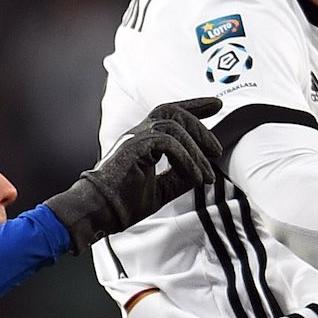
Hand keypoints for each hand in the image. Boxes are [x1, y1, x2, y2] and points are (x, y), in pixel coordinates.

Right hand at [43, 99, 222, 251]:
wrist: (99, 212)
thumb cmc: (124, 203)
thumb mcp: (162, 189)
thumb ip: (181, 177)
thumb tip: (203, 173)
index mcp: (143, 141)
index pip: (170, 115)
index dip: (194, 107)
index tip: (217, 105)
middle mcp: (138, 134)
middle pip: (173, 112)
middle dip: (200, 121)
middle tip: (218, 149)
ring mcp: (134, 138)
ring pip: (173, 127)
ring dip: (197, 152)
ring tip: (208, 177)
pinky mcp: (132, 147)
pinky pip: (168, 143)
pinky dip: (187, 160)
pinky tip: (196, 179)